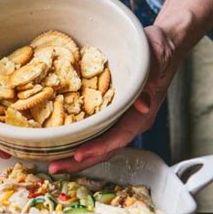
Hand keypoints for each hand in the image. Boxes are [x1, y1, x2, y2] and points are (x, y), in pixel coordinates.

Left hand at [49, 0, 212, 173]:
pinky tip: (58, 141)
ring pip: (95, 143)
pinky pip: (92, 130)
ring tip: (51, 162)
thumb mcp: (154, 61)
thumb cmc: (158, 52)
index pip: (118, 138)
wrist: (161, 46)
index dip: (98, 149)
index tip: (78, 155)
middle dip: (78, 161)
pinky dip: (75, 138)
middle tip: (53, 167)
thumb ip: (148, 81)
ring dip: (73, 155)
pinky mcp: (108, 113)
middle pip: (103, 149)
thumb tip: (143, 105)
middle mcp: (128, 122)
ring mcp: (118, 120)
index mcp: (140, 116)